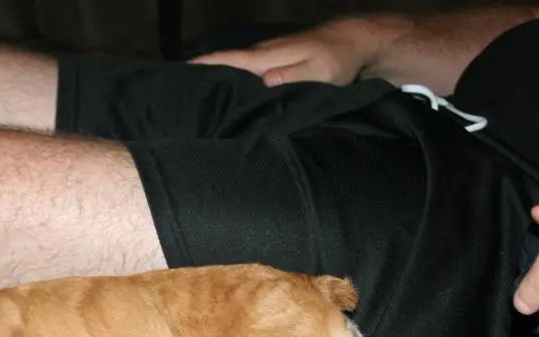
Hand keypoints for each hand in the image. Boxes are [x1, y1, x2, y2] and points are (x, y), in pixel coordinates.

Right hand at [189, 18, 386, 86]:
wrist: (356, 41)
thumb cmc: (339, 58)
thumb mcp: (320, 71)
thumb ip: (292, 75)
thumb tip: (264, 80)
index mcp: (268, 57)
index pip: (230, 60)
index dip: (206, 64)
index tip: (183, 70)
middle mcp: (265, 54)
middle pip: (227, 63)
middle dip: (205, 73)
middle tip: (182, 90)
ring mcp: (271, 55)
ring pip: (238, 66)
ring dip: (220, 76)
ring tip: (201, 93)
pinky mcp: (279, 60)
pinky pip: (250, 68)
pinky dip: (237, 76)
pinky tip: (233, 87)